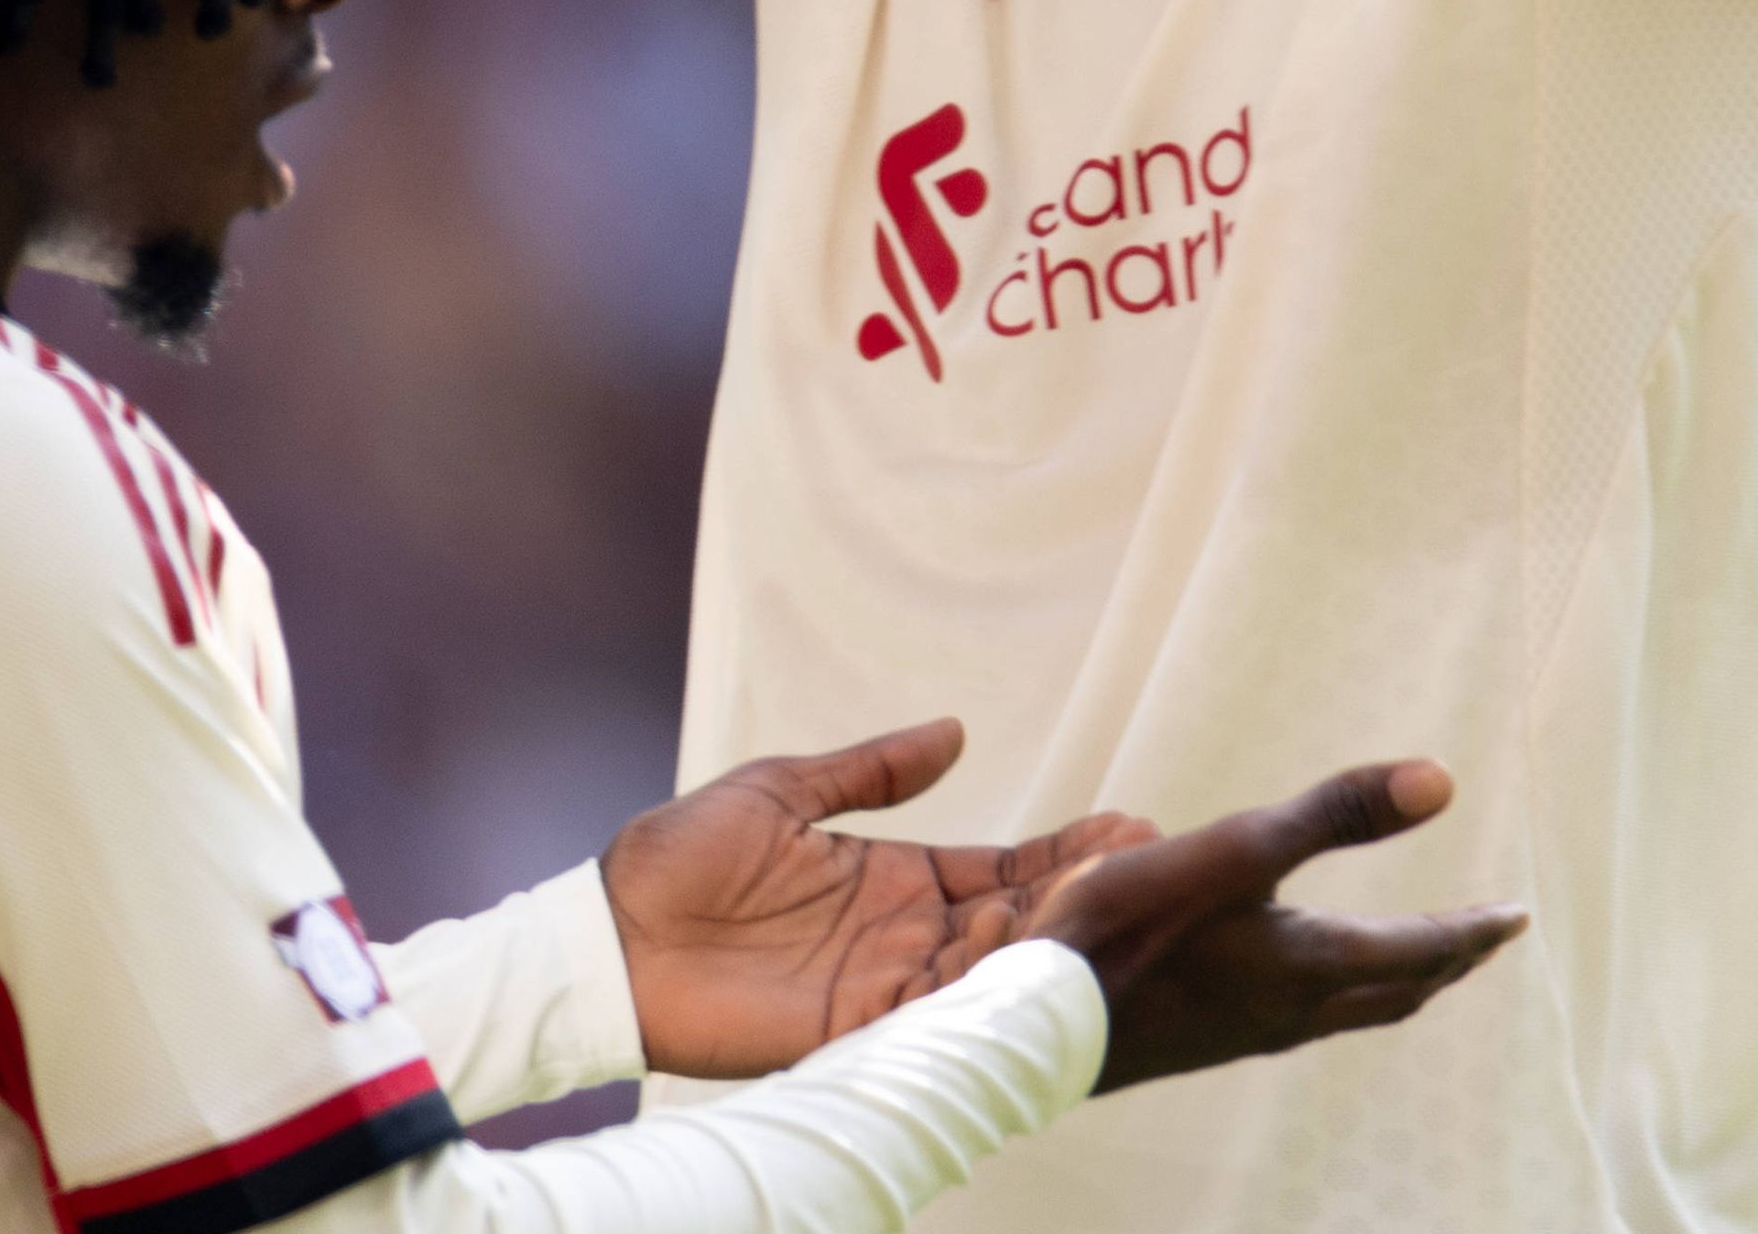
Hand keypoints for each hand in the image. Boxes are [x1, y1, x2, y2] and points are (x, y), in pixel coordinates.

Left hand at [598, 718, 1153, 1081]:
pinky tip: (1028, 967)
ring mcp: (879, 983)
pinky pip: (931, 1015)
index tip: (1128, 828)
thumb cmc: (680, 856)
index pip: (1001, 866)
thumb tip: (956, 731)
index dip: (1064, 853)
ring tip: (1108, 911)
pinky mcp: (847, 1026)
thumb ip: (871, 770)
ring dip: (1043, 943)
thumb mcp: (782, 791)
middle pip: (1012, 920)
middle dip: (1079, 899)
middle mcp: (900, 934)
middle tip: (1148, 871)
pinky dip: (981, 996)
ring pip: (986, 970)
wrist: (608, 934)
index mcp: (892, 877)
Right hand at [1015, 760, 1526, 1094]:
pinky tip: (1302, 975)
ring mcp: (1250, 1031)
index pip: (1423, 951)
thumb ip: (1337, 814)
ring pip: (1353, 1008)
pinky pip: (1305, 1017)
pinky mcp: (1210, 1037)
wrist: (1040, 1025)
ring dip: (1395, 979)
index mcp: (1313, 965)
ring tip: (1411, 956)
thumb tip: (1442, 782)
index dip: (1474, 930)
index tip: (1515, 916)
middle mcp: (1295, 1009)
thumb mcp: (1237, 848)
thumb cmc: (1132, 927)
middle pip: (1397, 990)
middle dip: (1446, 961)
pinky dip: (1340, 990)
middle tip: (1480, 938)